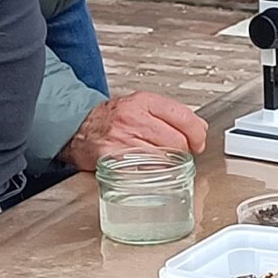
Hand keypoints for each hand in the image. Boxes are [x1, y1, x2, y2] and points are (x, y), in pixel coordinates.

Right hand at [63, 92, 208, 169]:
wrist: (78, 128)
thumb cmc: (111, 119)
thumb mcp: (141, 106)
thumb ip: (170, 114)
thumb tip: (199, 128)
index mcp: (144, 102)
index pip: (184, 116)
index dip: (197, 133)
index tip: (198, 142)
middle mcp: (134, 118)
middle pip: (177, 141)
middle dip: (183, 152)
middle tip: (178, 155)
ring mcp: (123, 139)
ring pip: (164, 159)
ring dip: (169, 165)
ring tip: (162, 162)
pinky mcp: (114, 159)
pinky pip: (145, 172)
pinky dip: (153, 175)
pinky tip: (149, 170)